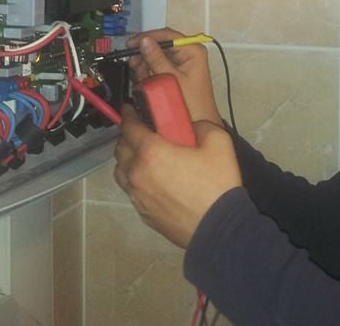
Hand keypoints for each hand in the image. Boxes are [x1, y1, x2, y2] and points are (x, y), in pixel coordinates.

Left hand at [113, 104, 240, 247]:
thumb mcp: (219, 142)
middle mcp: (137, 173)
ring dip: (128, 159)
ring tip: (144, 157)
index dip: (129, 115)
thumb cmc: (217, 184)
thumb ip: (199, 126)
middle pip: (120, 148)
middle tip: (142, 132)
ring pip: (121, 171)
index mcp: (152, 152)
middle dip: (128, 136)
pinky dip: (135, 180)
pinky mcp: (143, 213)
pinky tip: (152, 180)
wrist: (218, 229)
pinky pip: (131, 190)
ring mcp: (137, 196)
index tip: (130, 108)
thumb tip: (189, 127)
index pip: (130, 127)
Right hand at [126, 28, 222, 126]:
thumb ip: (156, 59)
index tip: (133, 43)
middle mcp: (188, 53)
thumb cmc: (194, 104)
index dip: (148, 37)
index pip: (167, 34)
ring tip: (144, 78)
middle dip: (146, 57)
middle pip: (159, 45)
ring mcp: (181, 62)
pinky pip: (157, 66)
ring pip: (156, 56)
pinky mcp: (175, 71)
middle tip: (137, 66)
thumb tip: (145, 42)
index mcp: (193, 50)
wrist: (198, 122)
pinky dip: (149, 72)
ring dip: (146, 66)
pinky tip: (147, 81)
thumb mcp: (171, 78)